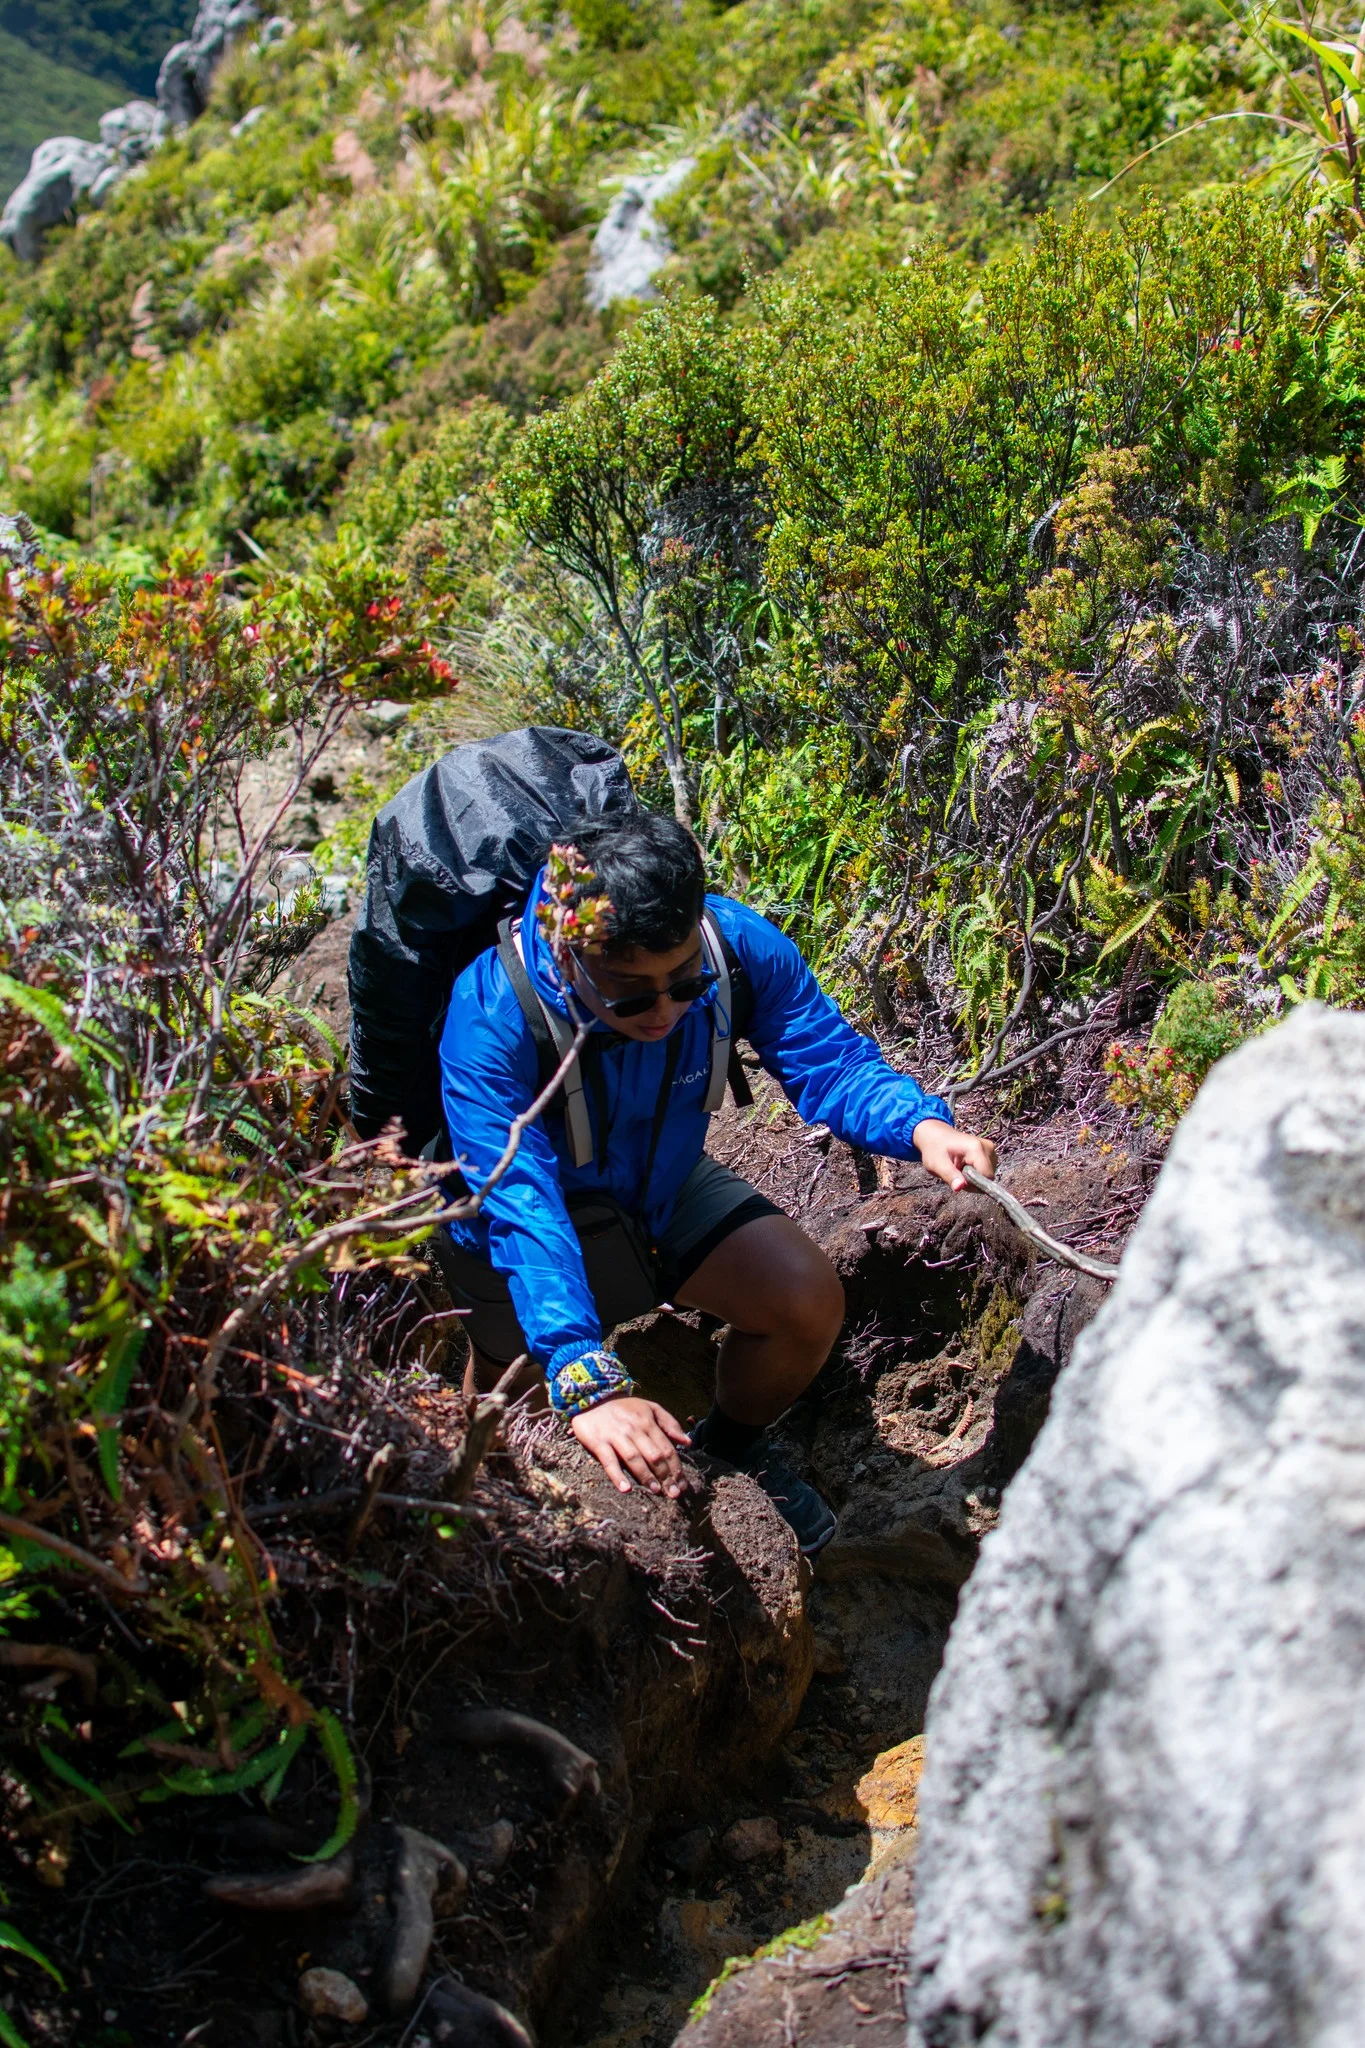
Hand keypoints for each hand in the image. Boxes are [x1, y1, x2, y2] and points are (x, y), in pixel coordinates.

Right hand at [571, 1395, 690, 1497]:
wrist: (592, 1399)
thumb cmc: (624, 1408)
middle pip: (653, 1455)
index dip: (676, 1468)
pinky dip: (617, 1476)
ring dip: (646, 1476)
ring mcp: (616, 1436)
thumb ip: (670, 1423)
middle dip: (666, 1476)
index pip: (666, 1448)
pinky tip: (625, 1489)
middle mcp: (633, 1429)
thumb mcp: (650, 1408)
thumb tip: (687, 1443)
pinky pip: (609, 1461)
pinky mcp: (598, 1442)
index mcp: (648, 1422)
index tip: (682, 1485)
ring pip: (634, 1458)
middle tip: (674, 1494)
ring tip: (656, 1490)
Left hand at [912, 1119, 998, 1192]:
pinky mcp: (990, 1152)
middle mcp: (988, 1147)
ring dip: (973, 1178)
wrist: (935, 1136)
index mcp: (976, 1148)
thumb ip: (949, 1176)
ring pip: (988, 1175)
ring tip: (959, 1169)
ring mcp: (990, 1149)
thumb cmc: (935, 1149)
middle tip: (956, 1174)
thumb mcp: (937, 1164)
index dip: (974, 1184)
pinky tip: (964, 1167)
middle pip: (988, 1176)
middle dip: (973, 1182)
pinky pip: (986, 1171)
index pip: (986, 1176)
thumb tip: (959, 1187)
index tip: (959, 1179)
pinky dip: (975, 1173)